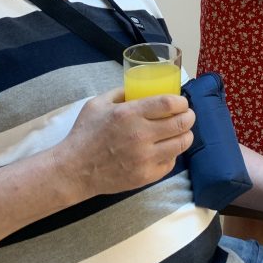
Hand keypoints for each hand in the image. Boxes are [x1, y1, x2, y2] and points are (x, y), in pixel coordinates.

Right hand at [53, 89, 194, 198]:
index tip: (181, 102)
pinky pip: (171, 162)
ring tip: (181, 132)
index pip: (169, 103)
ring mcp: (145, 158)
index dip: (182, 101)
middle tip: (187, 115)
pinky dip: (171, 154)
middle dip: (189, 116)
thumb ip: (120, 92)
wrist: (73, 170)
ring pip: (182, 143)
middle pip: (182, 123)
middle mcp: (140, 135)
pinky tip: (165, 149)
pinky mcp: (146, 175)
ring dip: (185, 135)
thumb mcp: (97, 104)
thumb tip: (140, 87)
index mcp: (129, 114)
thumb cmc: (84, 134)